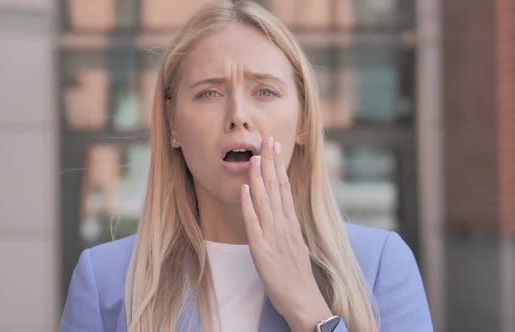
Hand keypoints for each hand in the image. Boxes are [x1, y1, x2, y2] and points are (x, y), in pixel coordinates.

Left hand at [241, 137, 332, 331]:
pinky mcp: (262, 249)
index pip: (284, 188)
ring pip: (265, 201)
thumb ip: (288, 228)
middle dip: (270, 163)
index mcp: (291, 224)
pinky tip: (244, 189)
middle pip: (276, 188)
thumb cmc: (298, 277)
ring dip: (258, 177)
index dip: (278, 167)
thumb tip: (283, 211)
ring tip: (254, 156)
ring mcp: (274, 236)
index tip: (275, 148)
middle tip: (267, 140)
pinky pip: (254, 223)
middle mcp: (284, 225)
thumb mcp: (296, 246)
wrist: (304, 301)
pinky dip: (249, 205)